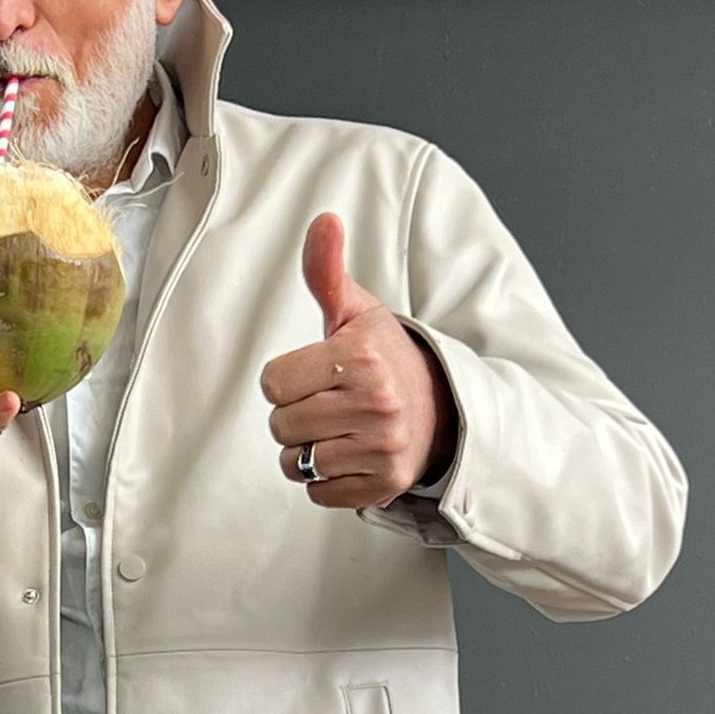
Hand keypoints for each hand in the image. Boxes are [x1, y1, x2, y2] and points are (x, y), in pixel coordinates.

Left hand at [260, 213, 457, 509]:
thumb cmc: (386, 358)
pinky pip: (318, 493)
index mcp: (360, 358)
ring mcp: (381, 448)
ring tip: (339, 430)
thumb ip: (327, 271)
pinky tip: (350, 455)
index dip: (287, 380)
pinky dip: (327, 480)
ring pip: (296, 462)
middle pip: (280, 425)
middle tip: (329, 403)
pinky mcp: (383, 484)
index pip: (272, 383)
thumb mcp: (357, 312)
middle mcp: (374, 403)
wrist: (442, 407)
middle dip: (296, 416)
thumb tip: (322, 220)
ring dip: (307, 450)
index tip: (317, 374)